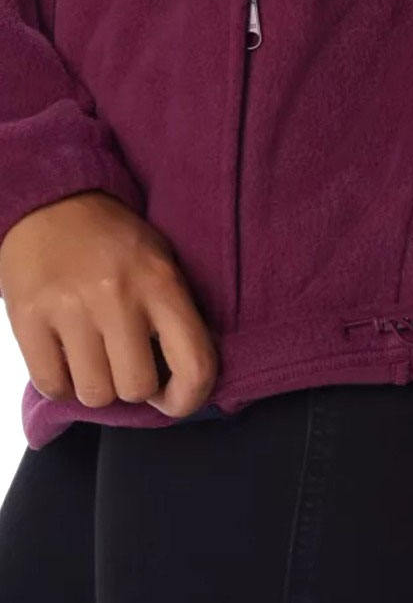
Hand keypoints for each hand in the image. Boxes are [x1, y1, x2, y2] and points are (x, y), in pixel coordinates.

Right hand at [0, 190, 217, 416]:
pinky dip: (63, 383)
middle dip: (136, 388)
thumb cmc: (118, 242)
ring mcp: (69, 308)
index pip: (195, 364)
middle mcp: (118, 296)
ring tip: (98, 359)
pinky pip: (52, 385)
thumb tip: (188, 380)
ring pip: (94, 393)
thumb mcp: (164, 264)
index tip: (177, 398)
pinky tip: (69, 359)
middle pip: (137, 387)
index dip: (191, 397)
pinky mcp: (27, 318)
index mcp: (162, 283)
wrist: (52, 204)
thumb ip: (177, 316)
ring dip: (98, 386)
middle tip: (129, 366)